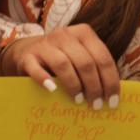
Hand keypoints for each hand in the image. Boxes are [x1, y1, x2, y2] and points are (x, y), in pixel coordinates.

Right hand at [0, 24, 120, 107]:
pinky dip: (44, 79)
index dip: (110, 81)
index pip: (103, 57)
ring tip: (78, 100)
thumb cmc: (62, 58)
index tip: (113, 101)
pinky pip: (36, 68)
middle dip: (94, 86)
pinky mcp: (28, 56)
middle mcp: (65, 35)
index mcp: (84, 34)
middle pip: (85, 62)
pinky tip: (53, 90)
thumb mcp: (80, 57)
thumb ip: (95, 68)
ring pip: (63, 64)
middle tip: (96, 105)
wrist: (27, 52)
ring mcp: (45, 44)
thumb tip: (111, 95)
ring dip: (74, 85)